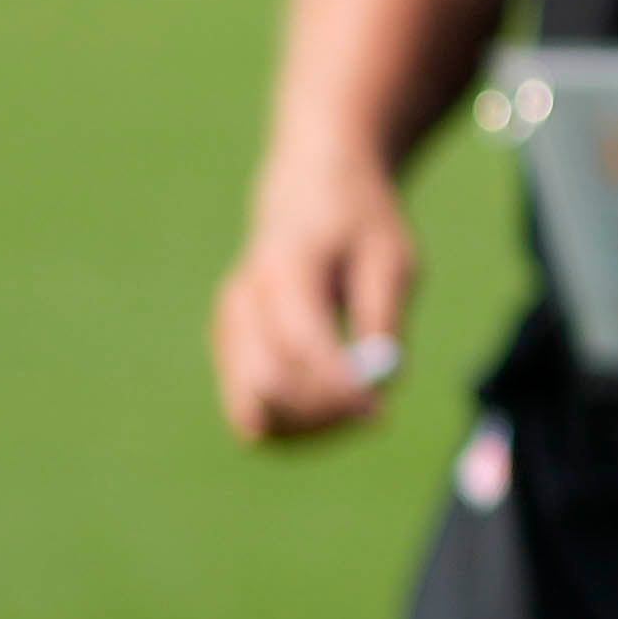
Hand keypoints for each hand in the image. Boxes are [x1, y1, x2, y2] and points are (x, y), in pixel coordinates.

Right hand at [214, 154, 418, 443]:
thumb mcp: (390, 257)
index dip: (338, 387)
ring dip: (307, 427)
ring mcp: (227, 327)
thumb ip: (383, 317)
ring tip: (356, 408)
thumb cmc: (359, 225)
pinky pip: (251, 408)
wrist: (308, 191)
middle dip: (322, 413)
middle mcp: (243, 300)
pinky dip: (291, 424)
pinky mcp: (228, 349)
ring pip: (253, 407)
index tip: (379, 412)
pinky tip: (331, 407)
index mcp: (286, 267)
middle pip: (266, 382)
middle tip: (373, 413)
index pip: (301, 343)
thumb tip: (384, 383)